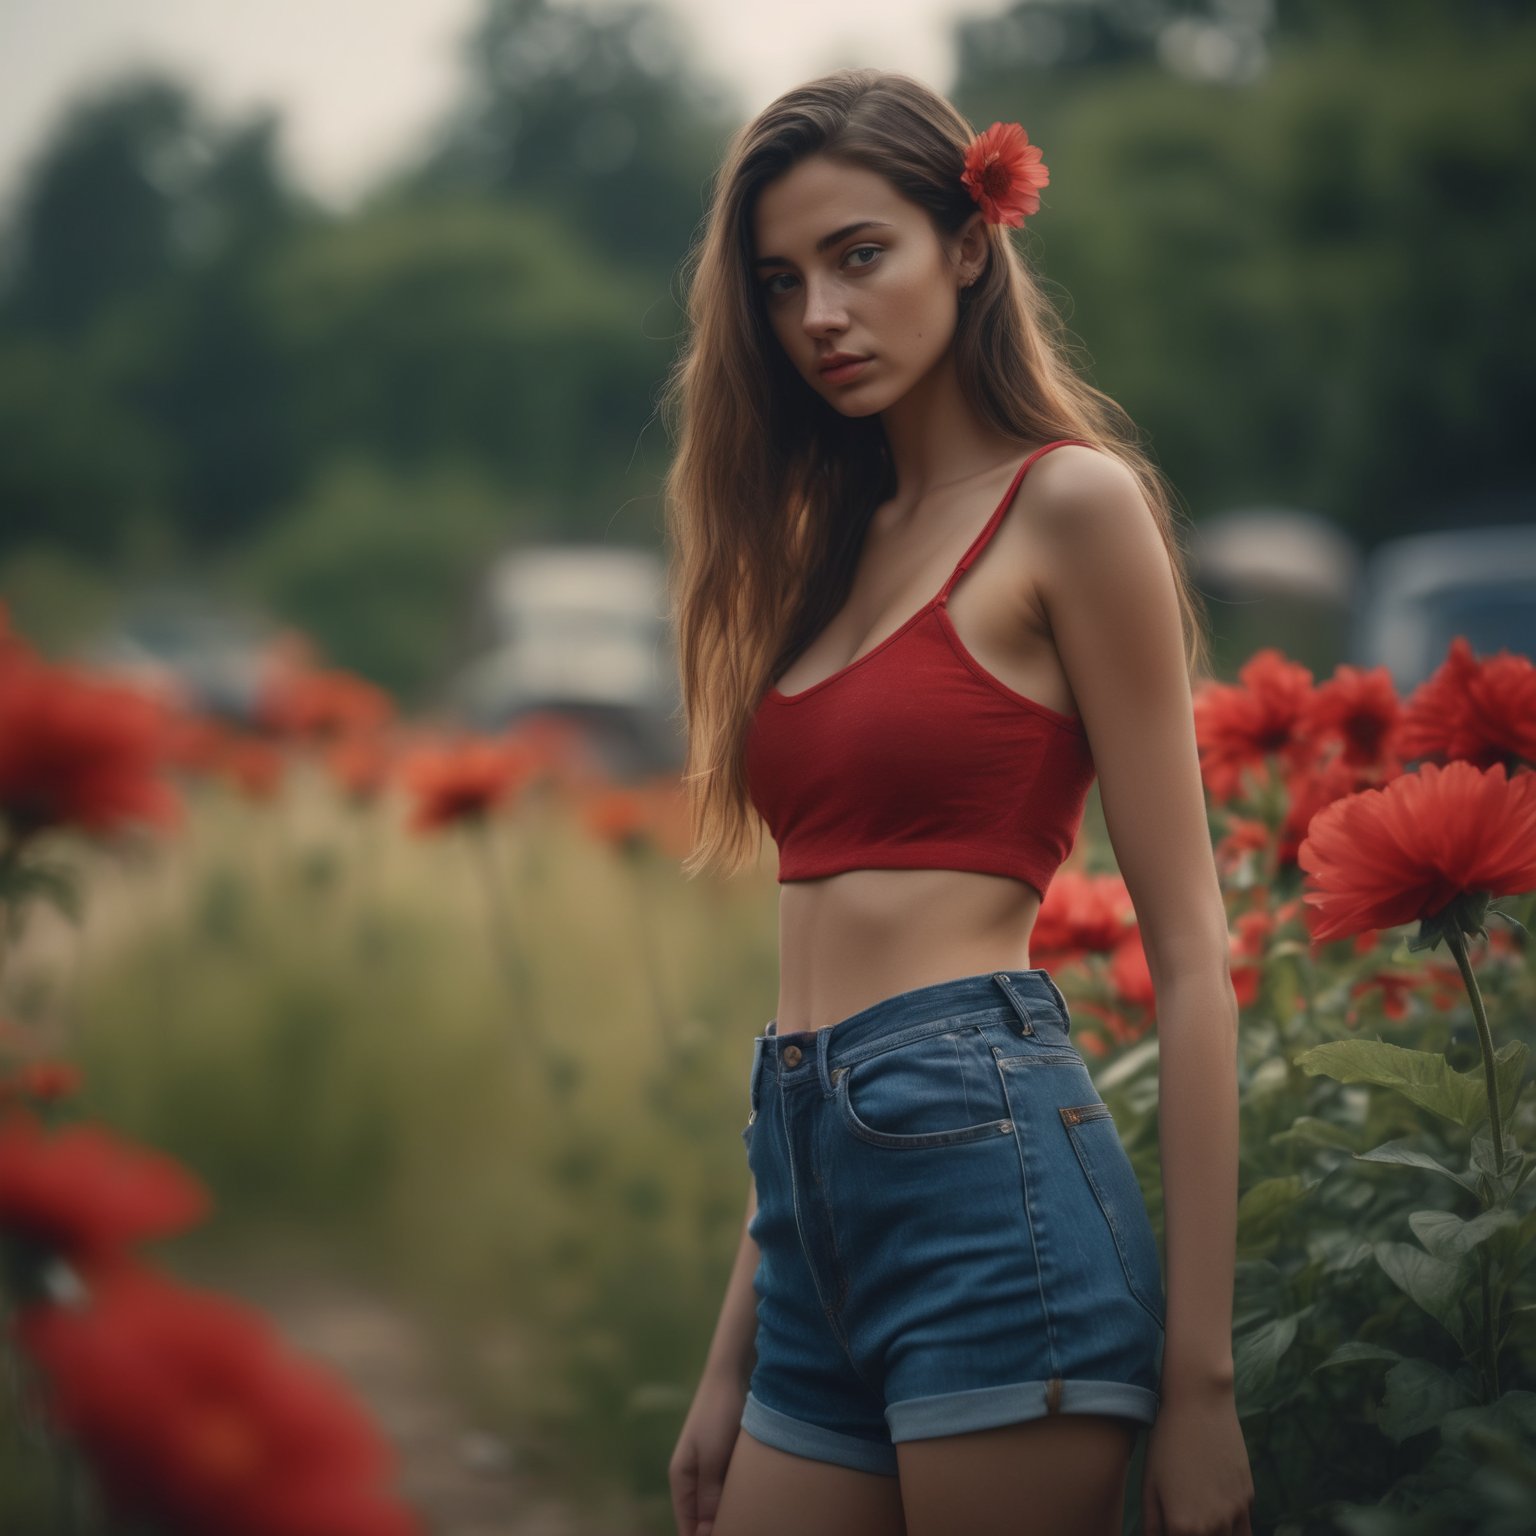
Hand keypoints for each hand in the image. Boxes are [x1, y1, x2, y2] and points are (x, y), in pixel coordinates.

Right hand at [669, 1369, 748, 1535]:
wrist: (734, 1373)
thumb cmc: (718, 1414)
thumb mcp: (711, 1458)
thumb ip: (709, 1496)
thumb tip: (708, 1532)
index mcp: (681, 1478)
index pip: (687, 1526)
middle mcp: (696, 1476)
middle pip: (704, 1518)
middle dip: (720, 1528)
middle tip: (745, 1530)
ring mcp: (713, 1466)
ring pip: (722, 1503)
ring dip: (734, 1513)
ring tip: (753, 1522)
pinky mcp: (730, 1457)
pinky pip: (734, 1487)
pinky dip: (742, 1497)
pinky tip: (759, 1503)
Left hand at [1142, 1379, 1254, 1535]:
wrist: (1200, 1406)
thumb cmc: (1166, 1442)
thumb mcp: (1149, 1484)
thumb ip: (1152, 1524)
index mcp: (1182, 1527)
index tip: (1169, 1527)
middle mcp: (1212, 1527)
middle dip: (1192, 1535)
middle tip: (1183, 1521)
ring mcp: (1234, 1514)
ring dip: (1214, 1535)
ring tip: (1200, 1521)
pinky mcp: (1248, 1499)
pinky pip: (1243, 1530)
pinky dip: (1232, 1530)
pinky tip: (1219, 1518)